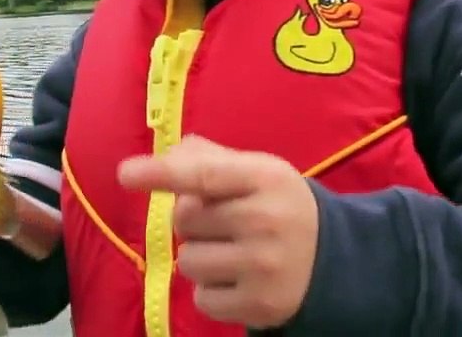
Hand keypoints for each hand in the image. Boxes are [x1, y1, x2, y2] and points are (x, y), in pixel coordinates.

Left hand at [117, 135, 317, 328]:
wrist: (334, 259)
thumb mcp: (257, 172)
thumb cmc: (280, 206)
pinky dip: (211, 291)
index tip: (126, 174)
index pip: (205, 175)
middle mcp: (266, 221)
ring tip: (231, 253)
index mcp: (265, 178)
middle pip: (186, 220)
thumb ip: (210, 160)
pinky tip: (237, 279)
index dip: (163, 174)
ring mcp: (264, 267)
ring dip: (199, 257)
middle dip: (194, 222)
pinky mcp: (260, 305)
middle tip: (224, 223)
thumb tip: (167, 155)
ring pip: (188, 261)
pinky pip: (202, 299)